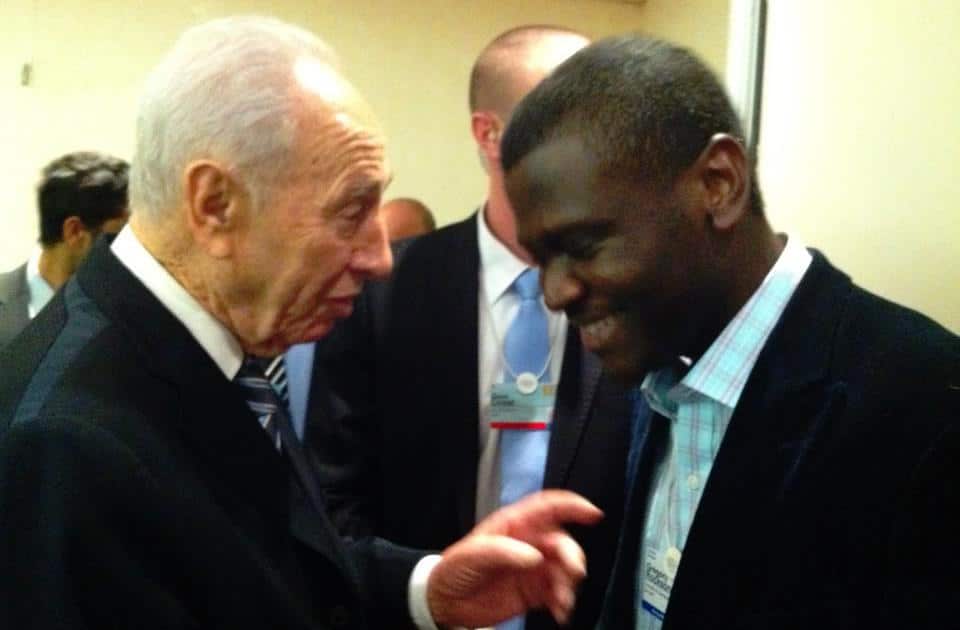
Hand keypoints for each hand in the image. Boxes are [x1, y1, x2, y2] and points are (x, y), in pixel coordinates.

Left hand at [426, 490, 602, 626]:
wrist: (444, 602)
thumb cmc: (454, 569)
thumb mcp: (472, 555)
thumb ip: (503, 551)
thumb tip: (535, 556)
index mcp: (514, 525)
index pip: (548, 508)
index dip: (572, 506)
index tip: (593, 513)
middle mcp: (528, 543)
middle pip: (562, 542)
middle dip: (572, 556)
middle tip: (572, 572)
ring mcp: (533, 568)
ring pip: (564, 569)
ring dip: (570, 584)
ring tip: (562, 601)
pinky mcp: (534, 591)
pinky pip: (558, 593)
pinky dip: (564, 602)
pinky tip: (560, 611)